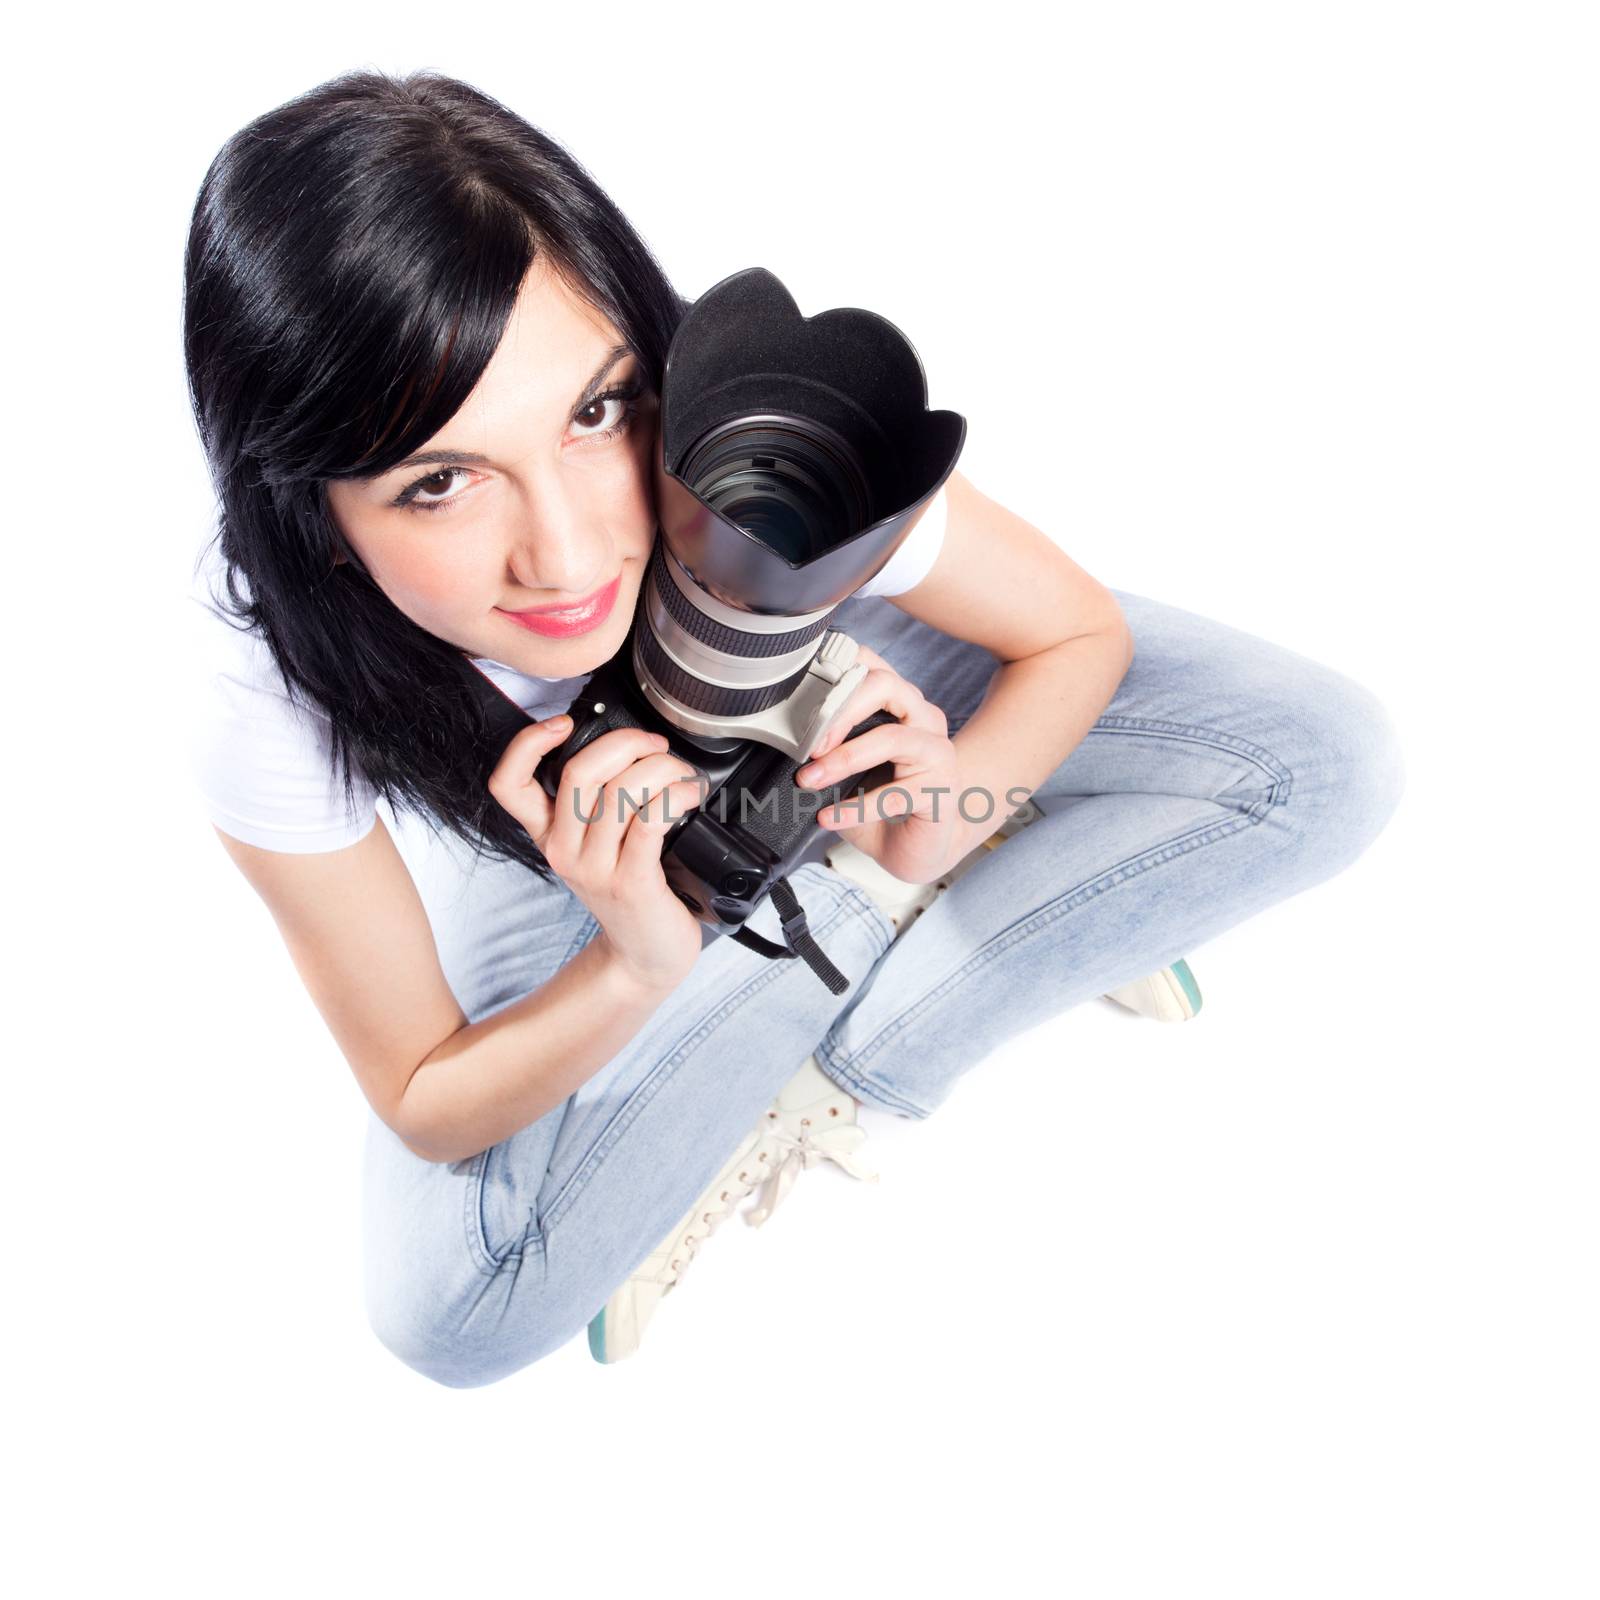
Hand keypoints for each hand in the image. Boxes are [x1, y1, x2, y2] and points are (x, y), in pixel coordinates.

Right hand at [488, 717, 707, 991]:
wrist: (645, 954)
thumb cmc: (628, 889)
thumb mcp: (596, 845)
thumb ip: (596, 801)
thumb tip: (625, 743)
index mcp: (548, 834)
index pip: (508, 784)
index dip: (526, 744)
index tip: (563, 722)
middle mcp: (564, 850)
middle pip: (578, 773)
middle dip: (625, 743)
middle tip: (655, 746)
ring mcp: (596, 869)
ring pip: (620, 792)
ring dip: (660, 769)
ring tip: (681, 774)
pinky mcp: (632, 882)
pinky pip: (650, 820)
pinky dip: (675, 796)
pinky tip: (689, 796)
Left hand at [793, 642, 967, 885]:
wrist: (919, 846)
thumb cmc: (883, 801)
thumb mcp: (849, 768)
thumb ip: (829, 744)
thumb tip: (783, 740)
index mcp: (900, 703)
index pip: (871, 664)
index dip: (836, 671)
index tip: (800, 695)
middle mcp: (924, 719)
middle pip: (886, 686)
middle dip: (840, 711)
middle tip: (809, 744)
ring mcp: (938, 752)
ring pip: (892, 737)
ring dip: (844, 758)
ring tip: (810, 779)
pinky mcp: (943, 790)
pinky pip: (896, 793)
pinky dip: (856, 807)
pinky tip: (830, 817)